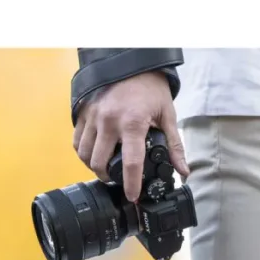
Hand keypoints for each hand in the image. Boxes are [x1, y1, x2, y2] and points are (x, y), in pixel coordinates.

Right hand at [72, 71, 188, 202]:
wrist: (133, 62)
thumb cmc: (151, 89)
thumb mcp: (168, 116)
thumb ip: (174, 146)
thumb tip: (182, 170)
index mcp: (133, 123)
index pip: (130, 163)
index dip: (131, 184)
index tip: (132, 196)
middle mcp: (109, 121)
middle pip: (100, 163)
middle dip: (108, 178)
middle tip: (117, 181)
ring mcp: (93, 116)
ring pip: (84, 154)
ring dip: (93, 166)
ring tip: (105, 169)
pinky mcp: (83, 112)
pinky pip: (77, 140)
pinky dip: (84, 152)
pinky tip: (95, 154)